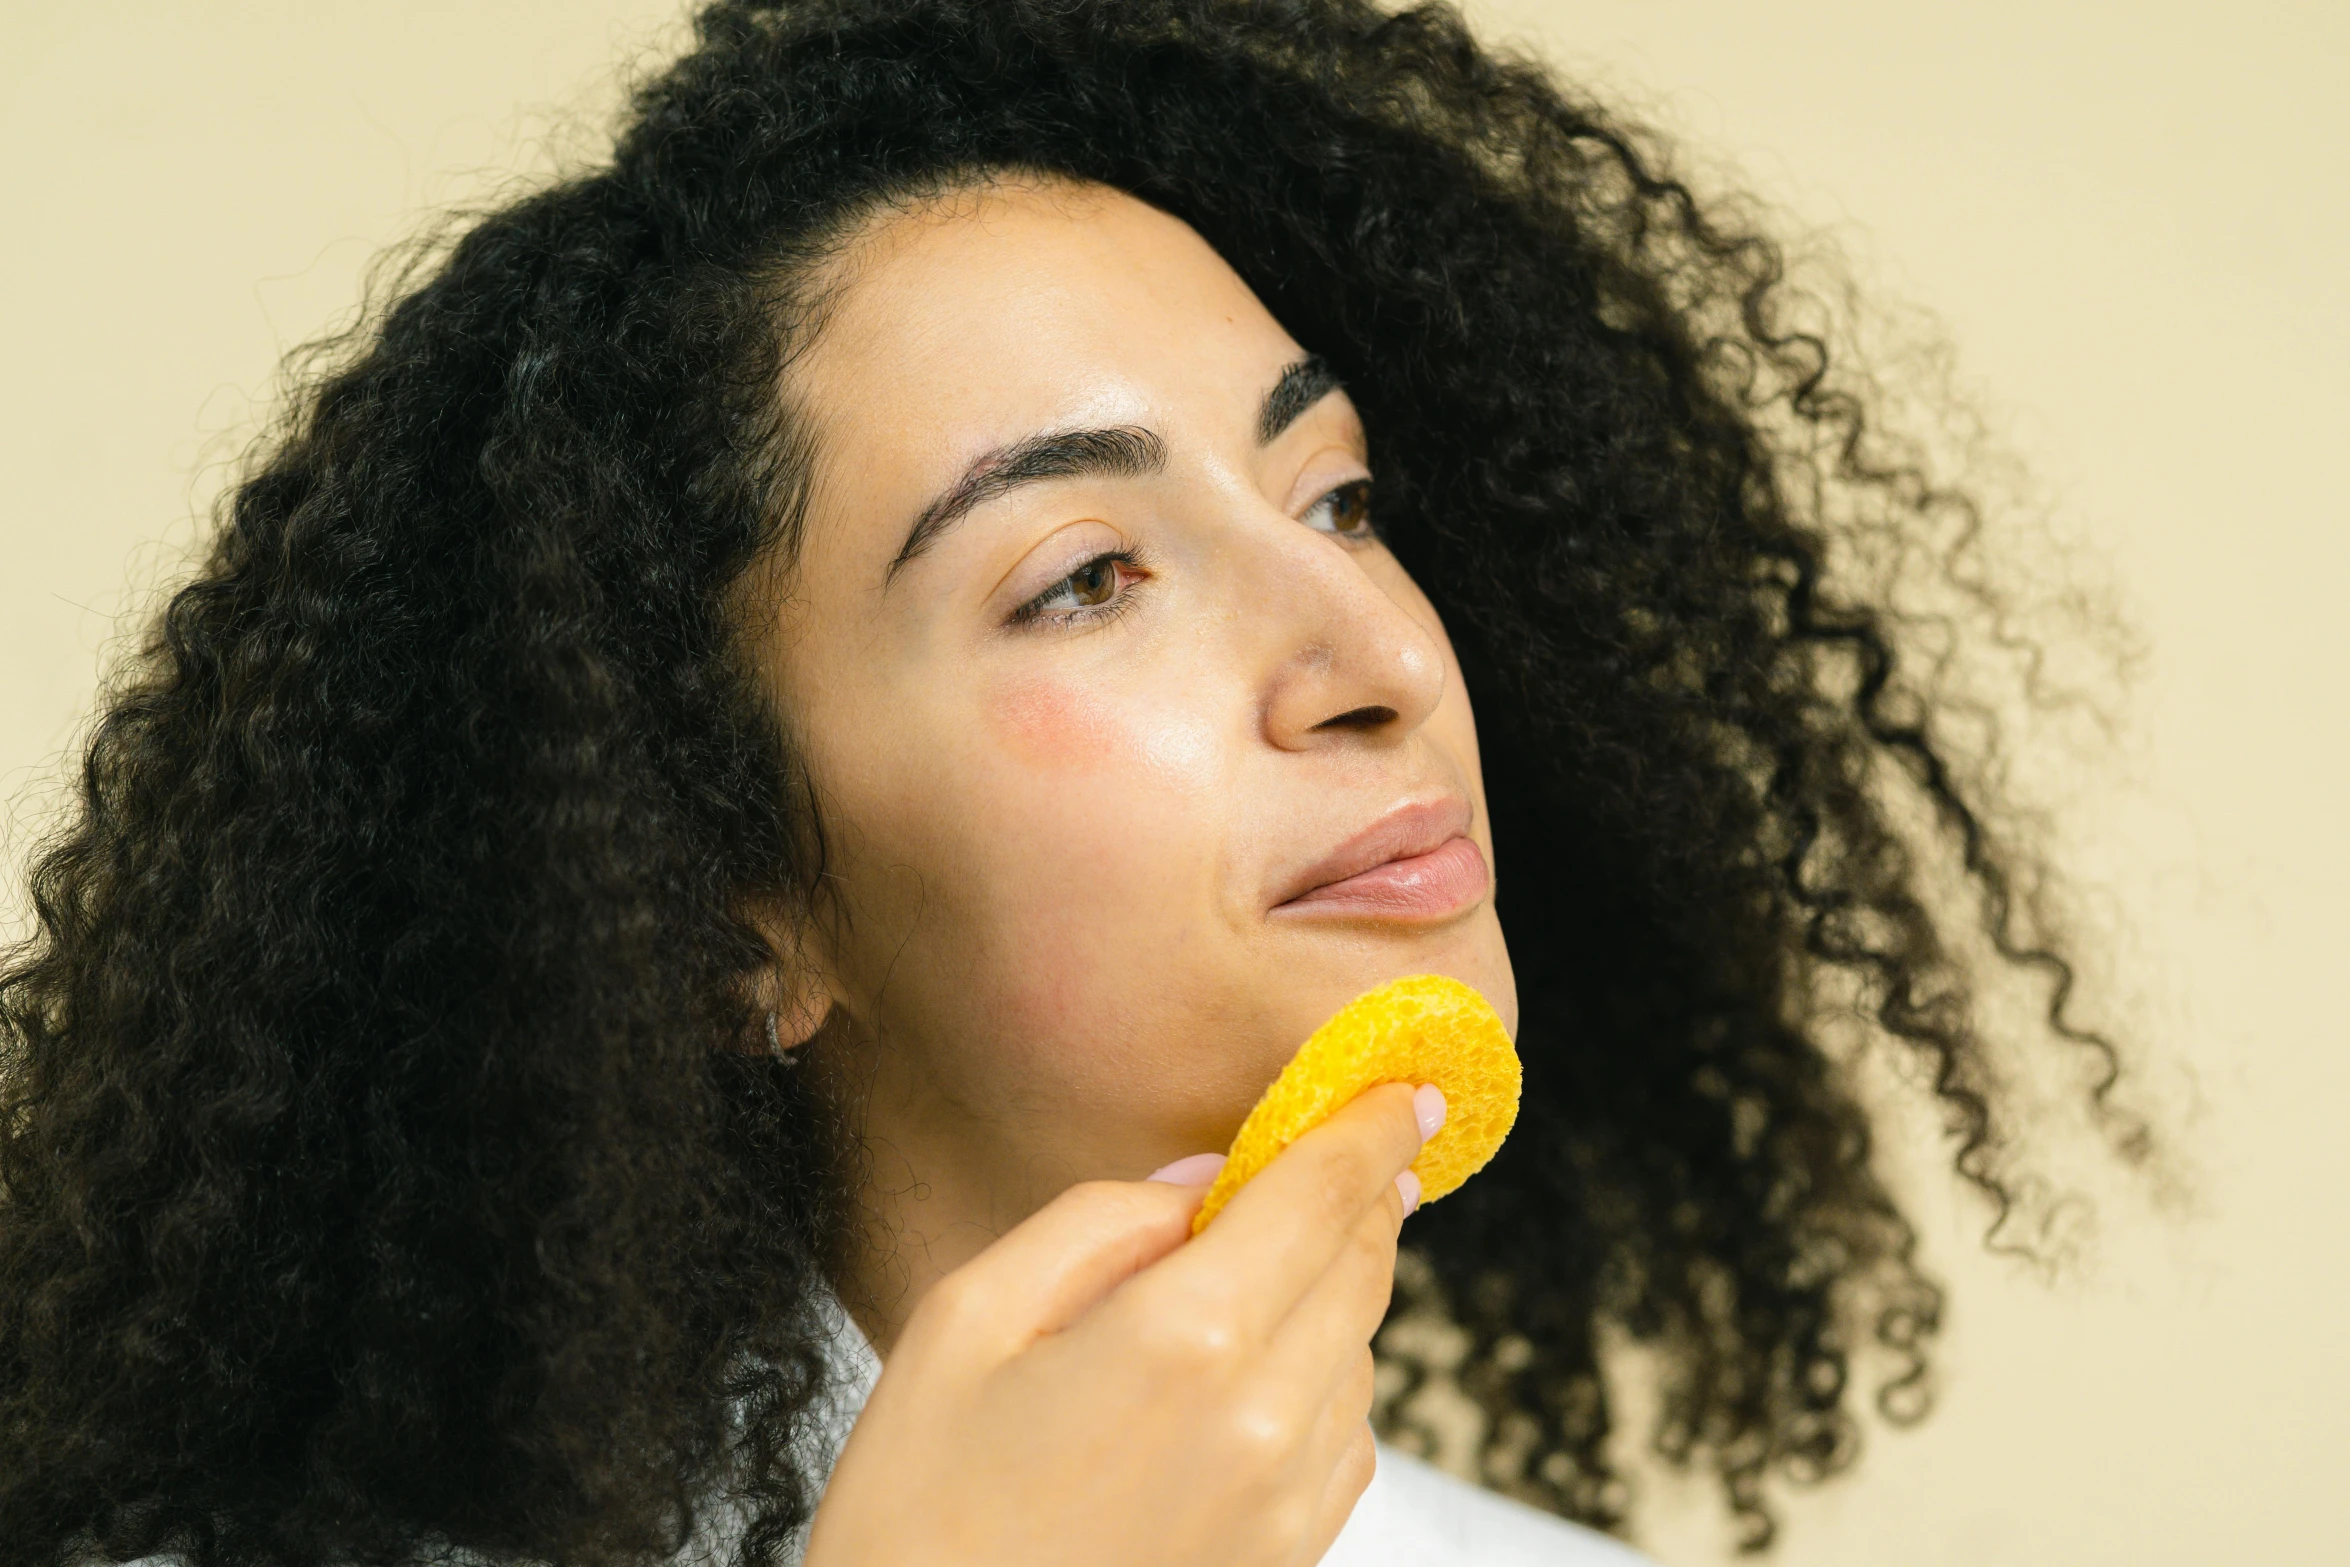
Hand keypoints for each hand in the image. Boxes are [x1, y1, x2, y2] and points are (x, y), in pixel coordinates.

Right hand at [800, 1080, 1443, 1566]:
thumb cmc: (921, 1512)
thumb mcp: (964, 1321)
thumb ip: (1095, 1224)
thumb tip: (1199, 1184)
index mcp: (1185, 1339)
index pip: (1319, 1195)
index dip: (1367, 1127)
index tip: (1403, 1087)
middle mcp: (1265, 1418)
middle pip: (1360, 1266)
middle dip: (1356, 1197)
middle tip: (1340, 1153)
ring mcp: (1288, 1500)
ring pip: (1358, 1349)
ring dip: (1328, 1293)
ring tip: (1242, 1285)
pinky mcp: (1290, 1557)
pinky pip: (1345, 1433)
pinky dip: (1319, 1379)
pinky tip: (1242, 1381)